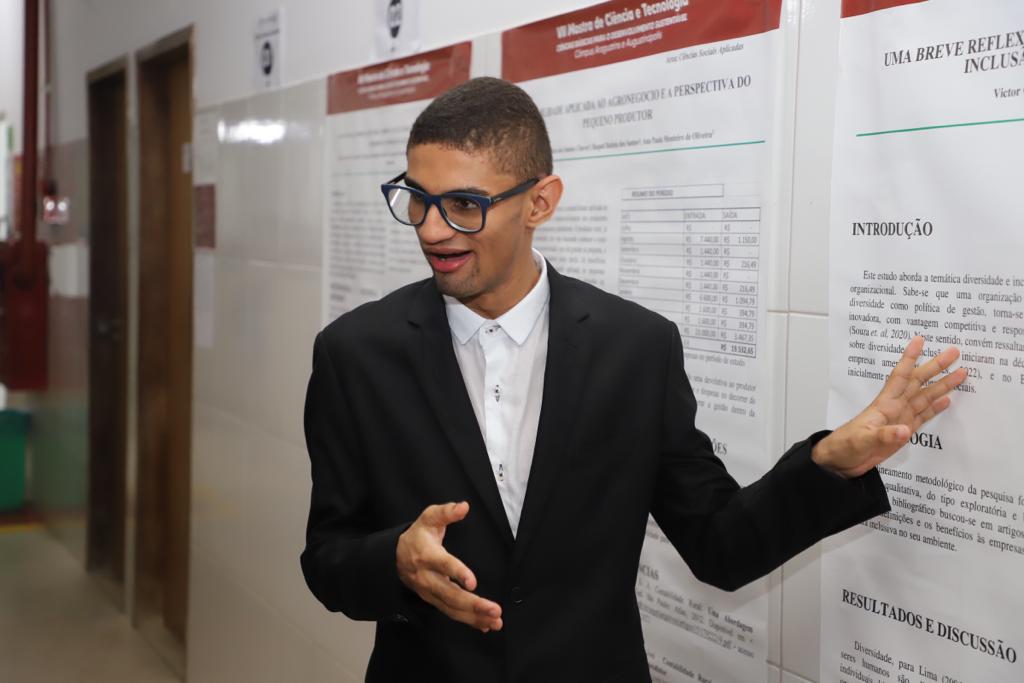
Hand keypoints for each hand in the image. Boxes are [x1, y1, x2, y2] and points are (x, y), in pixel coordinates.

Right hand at [396, 501, 502, 631]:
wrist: (396, 556)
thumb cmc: (419, 535)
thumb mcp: (428, 518)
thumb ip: (446, 512)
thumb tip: (464, 506)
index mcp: (427, 554)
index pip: (443, 564)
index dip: (457, 573)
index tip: (473, 582)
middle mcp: (427, 577)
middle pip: (449, 594)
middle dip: (473, 604)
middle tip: (495, 609)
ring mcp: (429, 592)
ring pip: (451, 607)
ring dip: (474, 616)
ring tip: (496, 621)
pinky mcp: (433, 600)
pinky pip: (451, 612)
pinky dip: (468, 620)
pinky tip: (486, 625)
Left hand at [812, 335, 967, 477]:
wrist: (840, 461)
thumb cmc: (846, 446)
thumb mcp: (863, 440)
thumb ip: (884, 435)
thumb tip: (905, 430)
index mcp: (884, 404)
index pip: (900, 376)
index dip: (909, 358)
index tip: (919, 340)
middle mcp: (895, 407)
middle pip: (918, 382)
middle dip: (935, 366)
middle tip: (954, 352)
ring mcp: (900, 419)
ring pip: (925, 398)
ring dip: (942, 386)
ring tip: (961, 373)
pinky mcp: (903, 432)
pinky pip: (923, 416)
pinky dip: (935, 408)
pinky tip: (947, 400)